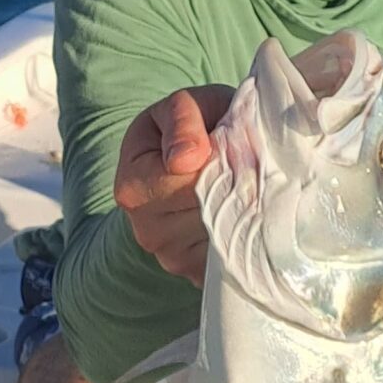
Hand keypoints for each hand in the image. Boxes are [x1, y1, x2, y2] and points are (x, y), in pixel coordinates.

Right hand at [114, 85, 233, 285]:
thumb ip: (182, 120)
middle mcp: (147, 231)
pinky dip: (248, 236)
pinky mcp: (199, 276)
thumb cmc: (192, 127)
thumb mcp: (185, 106)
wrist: (193, 160)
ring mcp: (173, 260)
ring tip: (245, 185)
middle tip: (250, 163)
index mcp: (132, 186)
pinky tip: (247, 213)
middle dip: (238, 185)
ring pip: (227, 235)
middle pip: (210, 211)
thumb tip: (186, 158)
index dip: (222, 160)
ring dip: (247, 210)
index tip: (235, 144)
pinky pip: (234, 258)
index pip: (188, 182)